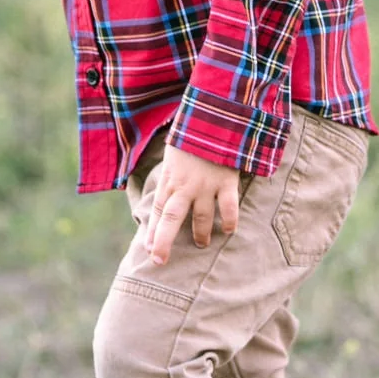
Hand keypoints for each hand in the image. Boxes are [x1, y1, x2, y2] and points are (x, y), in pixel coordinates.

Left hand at [145, 144, 239, 265]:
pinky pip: (228, 207)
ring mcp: (206, 185)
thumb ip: (171, 177)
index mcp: (170, 178)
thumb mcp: (173, 156)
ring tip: (201, 244)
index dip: (153, 231)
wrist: (212, 117)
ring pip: (200, 217)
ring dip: (200, 234)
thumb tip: (167, 196)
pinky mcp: (226, 181)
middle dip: (164, 242)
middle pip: (171, 219)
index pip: (158, 211)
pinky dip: (229, 220)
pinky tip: (229, 230)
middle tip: (160, 260)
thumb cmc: (191, 136)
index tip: (149, 249)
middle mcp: (185, 185)